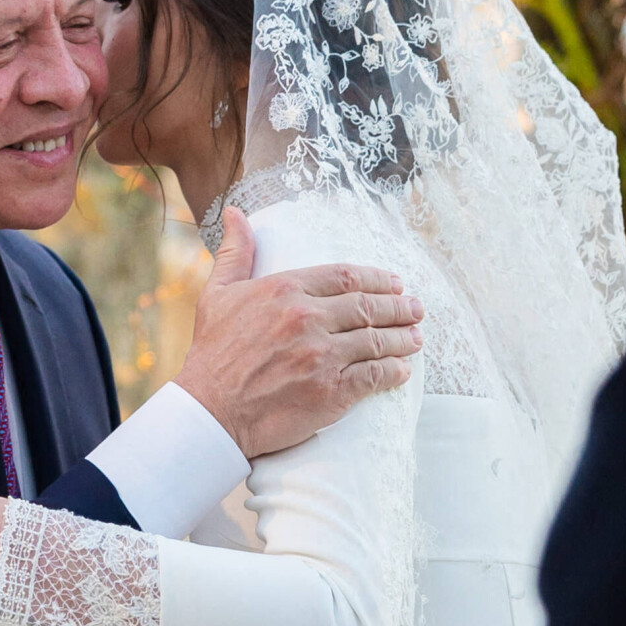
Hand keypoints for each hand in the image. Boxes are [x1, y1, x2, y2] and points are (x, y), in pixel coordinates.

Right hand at [175, 206, 424, 457]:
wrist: (209, 412)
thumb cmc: (210, 354)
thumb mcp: (216, 294)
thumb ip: (235, 253)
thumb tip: (237, 213)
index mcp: (284, 289)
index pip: (344, 276)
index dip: (377, 278)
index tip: (394, 283)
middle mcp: (307, 318)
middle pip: (367, 306)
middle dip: (398, 307)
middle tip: (416, 309)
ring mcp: (322, 355)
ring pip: (377, 340)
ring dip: (403, 338)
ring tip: (416, 338)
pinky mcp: (331, 391)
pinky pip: (374, 376)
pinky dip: (393, 372)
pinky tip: (402, 370)